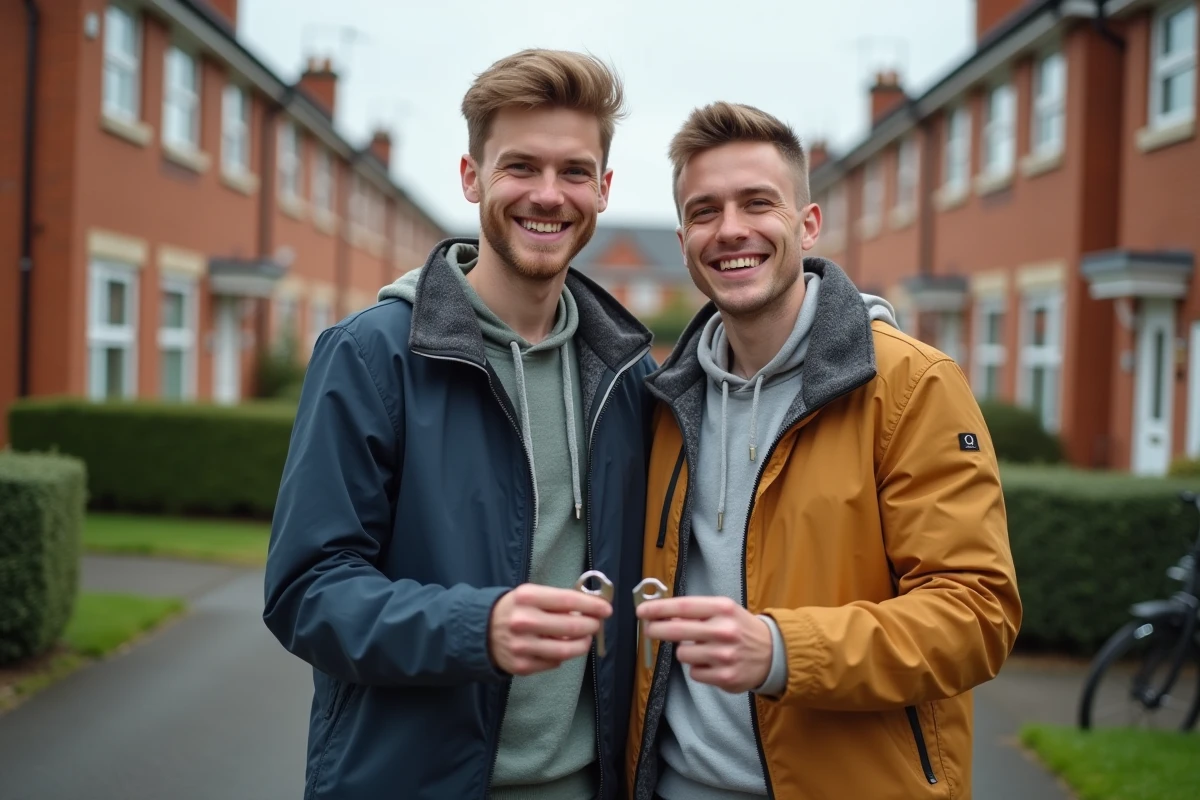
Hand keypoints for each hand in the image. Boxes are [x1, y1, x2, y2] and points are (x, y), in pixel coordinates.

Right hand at [488, 583, 611, 675]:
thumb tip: (591, 608)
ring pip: (566, 649)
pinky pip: (554, 662)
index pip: (568, 600)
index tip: (606, 609)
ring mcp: (522, 646)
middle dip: (591, 625)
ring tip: (585, 639)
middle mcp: (523, 621)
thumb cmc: (514, 609)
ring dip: (582, 644)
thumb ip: (557, 601)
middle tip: (596, 625)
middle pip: (572, 626)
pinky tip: (559, 647)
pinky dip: (562, 655)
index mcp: (527, 597)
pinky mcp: (521, 665)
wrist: (480, 631)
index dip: (592, 605)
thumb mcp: (530, 596)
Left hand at [637, 596, 771, 692]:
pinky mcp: (725, 677)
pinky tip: (712, 664)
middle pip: (677, 631)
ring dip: (685, 652)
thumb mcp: (724, 611)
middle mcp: (724, 630)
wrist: (773, 653)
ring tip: (702, 649)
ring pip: (682, 655)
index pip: (683, 607)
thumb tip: (663, 616)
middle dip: (657, 630)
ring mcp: (724, 655)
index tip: (641, 611)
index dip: (658, 609)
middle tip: (650, 629)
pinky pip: (694, 673)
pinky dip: (698, 669)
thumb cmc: (740, 628)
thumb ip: (696, 613)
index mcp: (723, 608)